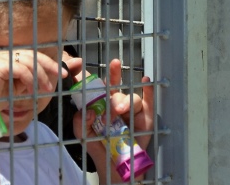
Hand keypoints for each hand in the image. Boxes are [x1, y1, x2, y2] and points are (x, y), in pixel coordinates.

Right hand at [0, 50, 61, 111]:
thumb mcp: (22, 87)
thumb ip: (34, 79)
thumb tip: (53, 73)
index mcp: (9, 57)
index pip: (33, 54)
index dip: (49, 62)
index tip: (63, 73)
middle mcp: (4, 54)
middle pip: (33, 54)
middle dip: (49, 66)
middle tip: (62, 76)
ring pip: (28, 61)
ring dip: (41, 75)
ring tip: (46, 89)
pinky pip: (20, 68)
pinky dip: (30, 79)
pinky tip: (32, 90)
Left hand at [72, 59, 155, 182]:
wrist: (114, 167)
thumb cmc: (99, 148)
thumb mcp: (84, 134)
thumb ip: (80, 122)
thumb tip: (89, 111)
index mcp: (103, 104)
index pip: (102, 86)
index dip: (105, 74)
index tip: (107, 63)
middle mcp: (118, 104)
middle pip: (118, 90)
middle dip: (115, 93)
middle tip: (110, 107)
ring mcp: (132, 110)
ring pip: (132, 98)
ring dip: (127, 101)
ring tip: (120, 111)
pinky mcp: (146, 118)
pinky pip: (148, 102)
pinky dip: (149, 91)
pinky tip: (147, 82)